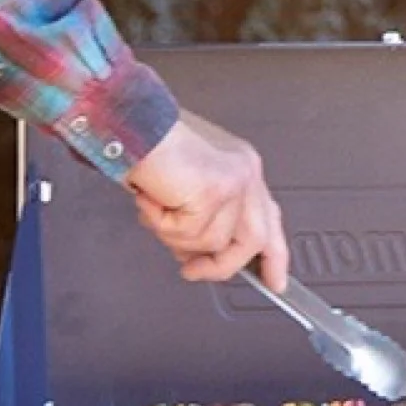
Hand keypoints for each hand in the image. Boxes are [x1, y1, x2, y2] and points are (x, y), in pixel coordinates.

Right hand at [127, 112, 287, 287]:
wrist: (130, 124)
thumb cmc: (150, 147)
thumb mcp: (186, 188)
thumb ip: (203, 217)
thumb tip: (200, 255)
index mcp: (242, 169)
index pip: (269, 219)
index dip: (274, 254)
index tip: (276, 281)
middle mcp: (245, 173)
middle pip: (254, 239)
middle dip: (223, 265)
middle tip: (193, 271)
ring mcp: (234, 182)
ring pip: (214, 242)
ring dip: (176, 235)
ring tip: (157, 209)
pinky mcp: (215, 191)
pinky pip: (191, 233)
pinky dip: (163, 224)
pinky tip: (153, 199)